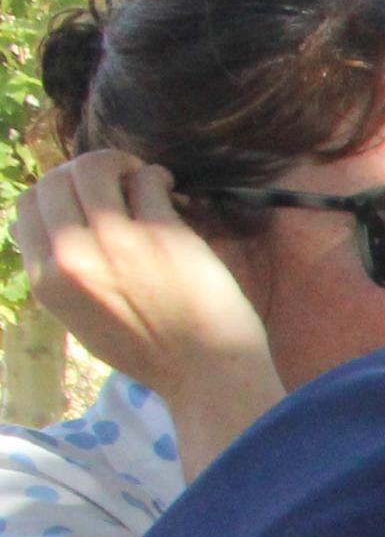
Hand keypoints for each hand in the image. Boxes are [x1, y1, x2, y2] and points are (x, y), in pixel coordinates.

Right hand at [8, 152, 279, 467]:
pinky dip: (156, 175)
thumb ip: (61, 272)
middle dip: (82, 171)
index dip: (53, 193)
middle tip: (113, 178)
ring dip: (118, 163)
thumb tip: (50, 223)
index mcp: (47, 279)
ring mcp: (115, 241)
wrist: (206, 373)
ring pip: (94, 168)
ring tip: (140, 174)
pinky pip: (146, 180)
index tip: (80, 196)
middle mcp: (71, 255)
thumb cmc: (151, 350)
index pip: (26, 207)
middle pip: (55, 181)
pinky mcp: (160, 233)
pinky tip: (168, 186)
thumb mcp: (81, 318)